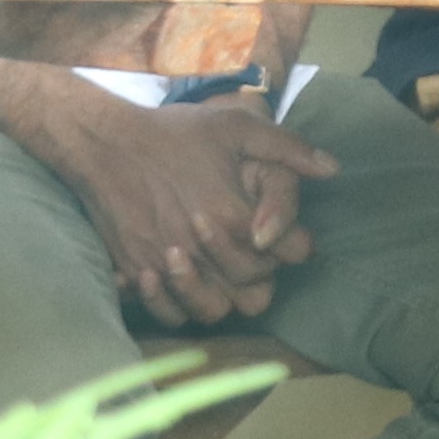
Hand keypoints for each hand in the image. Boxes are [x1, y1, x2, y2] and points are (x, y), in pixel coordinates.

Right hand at [41, 95, 335, 325]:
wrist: (105, 142)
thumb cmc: (174, 134)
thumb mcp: (236, 126)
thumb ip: (288, 149)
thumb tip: (333, 169)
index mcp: (235, 214)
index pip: (289, 254)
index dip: (294, 244)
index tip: (282, 232)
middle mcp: (206, 248)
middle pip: (256, 290)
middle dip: (262, 272)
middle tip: (252, 249)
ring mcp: (170, 265)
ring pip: (214, 311)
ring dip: (223, 298)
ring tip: (220, 274)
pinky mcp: (138, 272)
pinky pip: (168, 312)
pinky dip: (177, 306)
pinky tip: (179, 282)